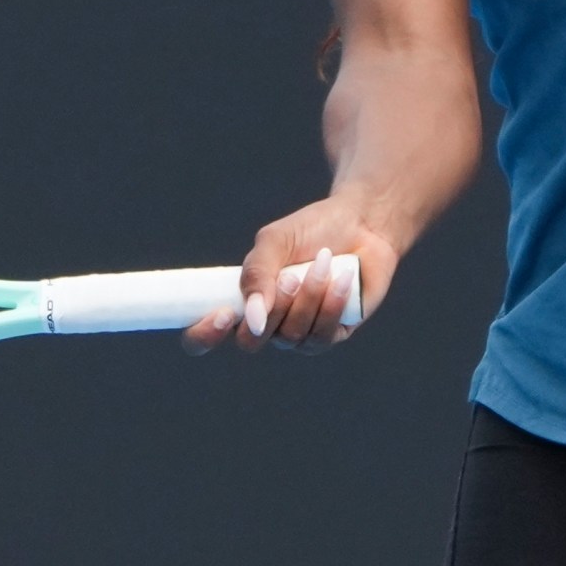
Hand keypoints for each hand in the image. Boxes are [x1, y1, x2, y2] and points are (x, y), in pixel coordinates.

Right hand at [180, 195, 401, 355]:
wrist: (362, 222)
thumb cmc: (312, 231)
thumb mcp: (274, 241)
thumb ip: (255, 274)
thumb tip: (252, 318)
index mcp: (245, 302)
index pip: (207, 335)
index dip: (204, 335)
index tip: (222, 314)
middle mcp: (268, 324)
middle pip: (251, 343)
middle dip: (270, 310)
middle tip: (289, 277)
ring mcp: (300, 333)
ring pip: (290, 337)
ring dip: (307, 298)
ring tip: (322, 262)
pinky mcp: (333, 334)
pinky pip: (321, 336)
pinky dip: (330, 304)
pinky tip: (343, 277)